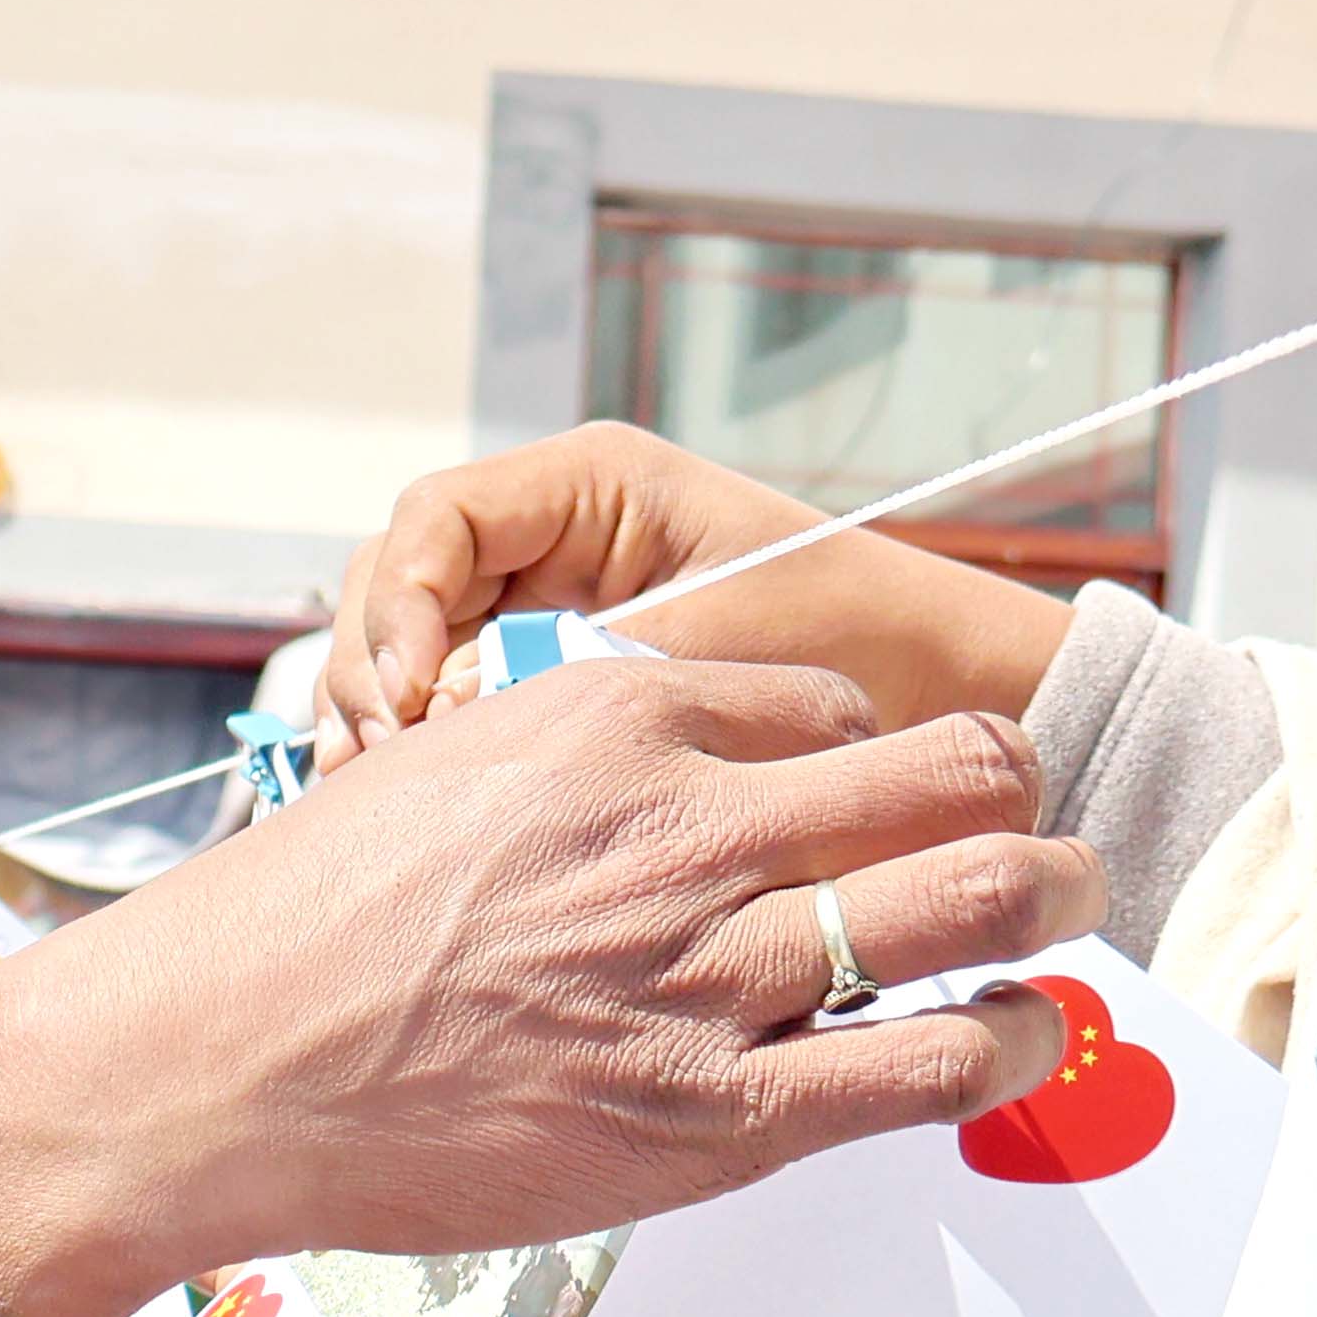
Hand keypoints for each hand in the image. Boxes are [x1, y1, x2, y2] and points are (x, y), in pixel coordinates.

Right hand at [0, 651, 1097, 1316]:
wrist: (213, 1065)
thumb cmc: (300, 931)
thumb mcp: (447, 771)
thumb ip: (578, 768)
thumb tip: (669, 782)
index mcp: (613, 719)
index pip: (824, 699)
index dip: (872, 739)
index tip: (890, 778)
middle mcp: (682, 829)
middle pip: (945, 767)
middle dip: (1014, 788)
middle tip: (1034, 819)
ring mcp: (705, 974)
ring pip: (970, 896)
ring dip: (1050, 895)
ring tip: (1067, 904)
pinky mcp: (712, 1116)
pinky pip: (925, 1064)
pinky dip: (1006, 1040)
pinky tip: (1020, 1032)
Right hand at [320, 422, 1079, 748]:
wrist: (940, 692)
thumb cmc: (859, 640)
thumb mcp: (717, 645)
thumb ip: (585, 667)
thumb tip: (445, 717)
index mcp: (587, 490)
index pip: (435, 521)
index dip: (402, 600)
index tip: (415, 692)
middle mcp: (547, 544)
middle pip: (392, 591)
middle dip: (376, 674)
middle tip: (387, 760)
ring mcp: (533, 617)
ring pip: (401, 661)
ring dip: (388, 728)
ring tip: (398, 798)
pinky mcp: (537, 694)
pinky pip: (442, 723)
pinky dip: (426, 769)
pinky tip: (430, 826)